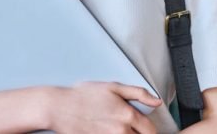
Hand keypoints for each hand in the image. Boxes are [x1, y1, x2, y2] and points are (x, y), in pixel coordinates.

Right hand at [45, 81, 161, 133]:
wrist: (60, 108)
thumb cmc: (83, 96)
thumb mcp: (112, 87)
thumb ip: (138, 93)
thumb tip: (157, 101)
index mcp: (127, 114)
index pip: (151, 130)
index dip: (151, 130)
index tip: (146, 128)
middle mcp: (121, 130)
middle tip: (134, 128)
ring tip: (120, 129)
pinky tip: (110, 132)